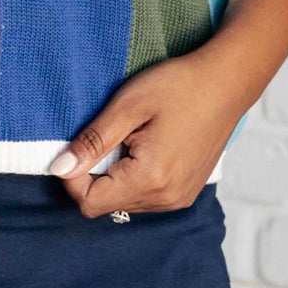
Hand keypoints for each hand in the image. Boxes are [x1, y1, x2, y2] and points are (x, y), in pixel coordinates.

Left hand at [48, 45, 246, 217]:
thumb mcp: (128, 106)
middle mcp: (166, 198)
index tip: (78, 146)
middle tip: (110, 136)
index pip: (89, 202)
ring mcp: (178, 199)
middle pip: (105, 204)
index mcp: (150, 179)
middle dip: (95, 175)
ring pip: (123, 201)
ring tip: (133, 140)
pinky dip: (134, 178)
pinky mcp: (185, 193)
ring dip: (115, 176)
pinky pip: (145, 197)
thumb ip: (92, 142)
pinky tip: (147, 148)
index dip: (72, 178)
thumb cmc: (179, 86)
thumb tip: (59, 169)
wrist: (227, 83)